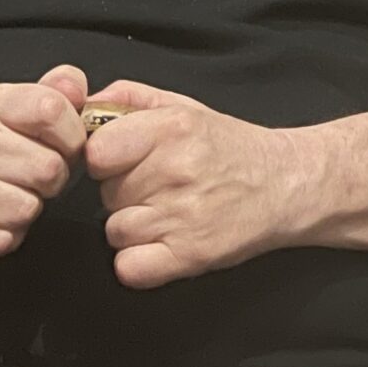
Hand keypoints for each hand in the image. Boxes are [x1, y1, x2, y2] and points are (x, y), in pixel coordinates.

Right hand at [0, 65, 86, 265]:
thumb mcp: (11, 111)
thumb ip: (53, 93)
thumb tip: (77, 88)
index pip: (51, 109)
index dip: (72, 136)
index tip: (62, 146)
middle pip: (48, 167)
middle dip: (52, 181)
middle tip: (30, 179)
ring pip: (27, 208)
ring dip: (27, 211)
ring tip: (5, 198)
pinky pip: (3, 240)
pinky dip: (5, 237)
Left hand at [82, 80, 289, 289]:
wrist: (286, 183)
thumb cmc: (229, 146)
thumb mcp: (183, 106)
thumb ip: (129, 98)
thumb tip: (81, 106)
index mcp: (171, 127)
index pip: (97, 152)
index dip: (104, 159)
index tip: (123, 161)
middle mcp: (176, 170)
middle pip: (105, 194)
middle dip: (124, 192)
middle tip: (159, 186)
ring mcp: (182, 216)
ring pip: (115, 231)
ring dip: (134, 227)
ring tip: (167, 213)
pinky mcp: (190, 255)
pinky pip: (128, 268)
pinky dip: (139, 263)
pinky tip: (162, 244)